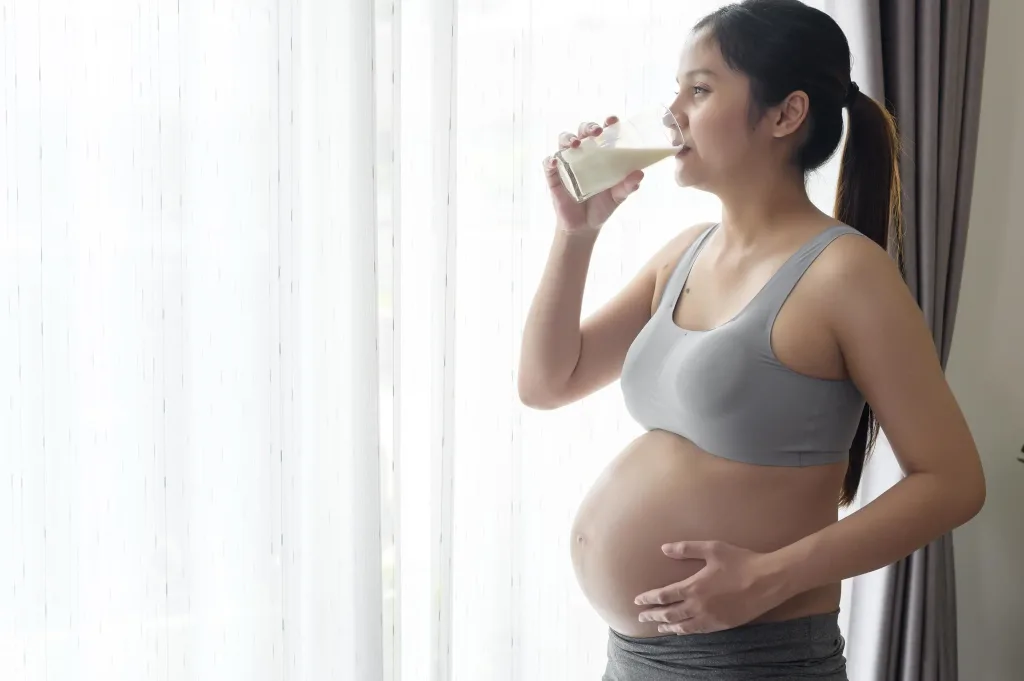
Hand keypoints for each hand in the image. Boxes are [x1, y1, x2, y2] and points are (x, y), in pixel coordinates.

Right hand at [542, 116, 644, 232]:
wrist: (584, 226)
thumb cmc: (602, 206)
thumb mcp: (618, 197)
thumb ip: (628, 186)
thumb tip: (639, 174)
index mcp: (600, 155)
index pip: (602, 133)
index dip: (607, 124)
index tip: (613, 120)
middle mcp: (583, 155)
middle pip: (582, 132)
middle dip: (588, 127)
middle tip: (596, 132)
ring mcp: (567, 164)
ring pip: (563, 142)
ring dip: (568, 139)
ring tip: (575, 144)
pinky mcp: (554, 177)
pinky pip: (548, 165)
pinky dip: (550, 161)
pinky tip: (555, 162)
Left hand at [633, 540, 786, 634]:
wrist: (768, 581)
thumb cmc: (740, 561)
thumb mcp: (712, 548)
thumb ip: (686, 549)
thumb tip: (664, 548)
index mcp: (693, 587)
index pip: (663, 596)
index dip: (648, 599)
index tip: (637, 601)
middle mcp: (699, 606)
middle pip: (669, 614)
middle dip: (653, 615)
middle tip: (641, 617)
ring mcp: (711, 618)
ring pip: (682, 626)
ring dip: (667, 626)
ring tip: (658, 626)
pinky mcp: (723, 625)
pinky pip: (698, 631)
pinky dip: (686, 631)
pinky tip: (682, 630)